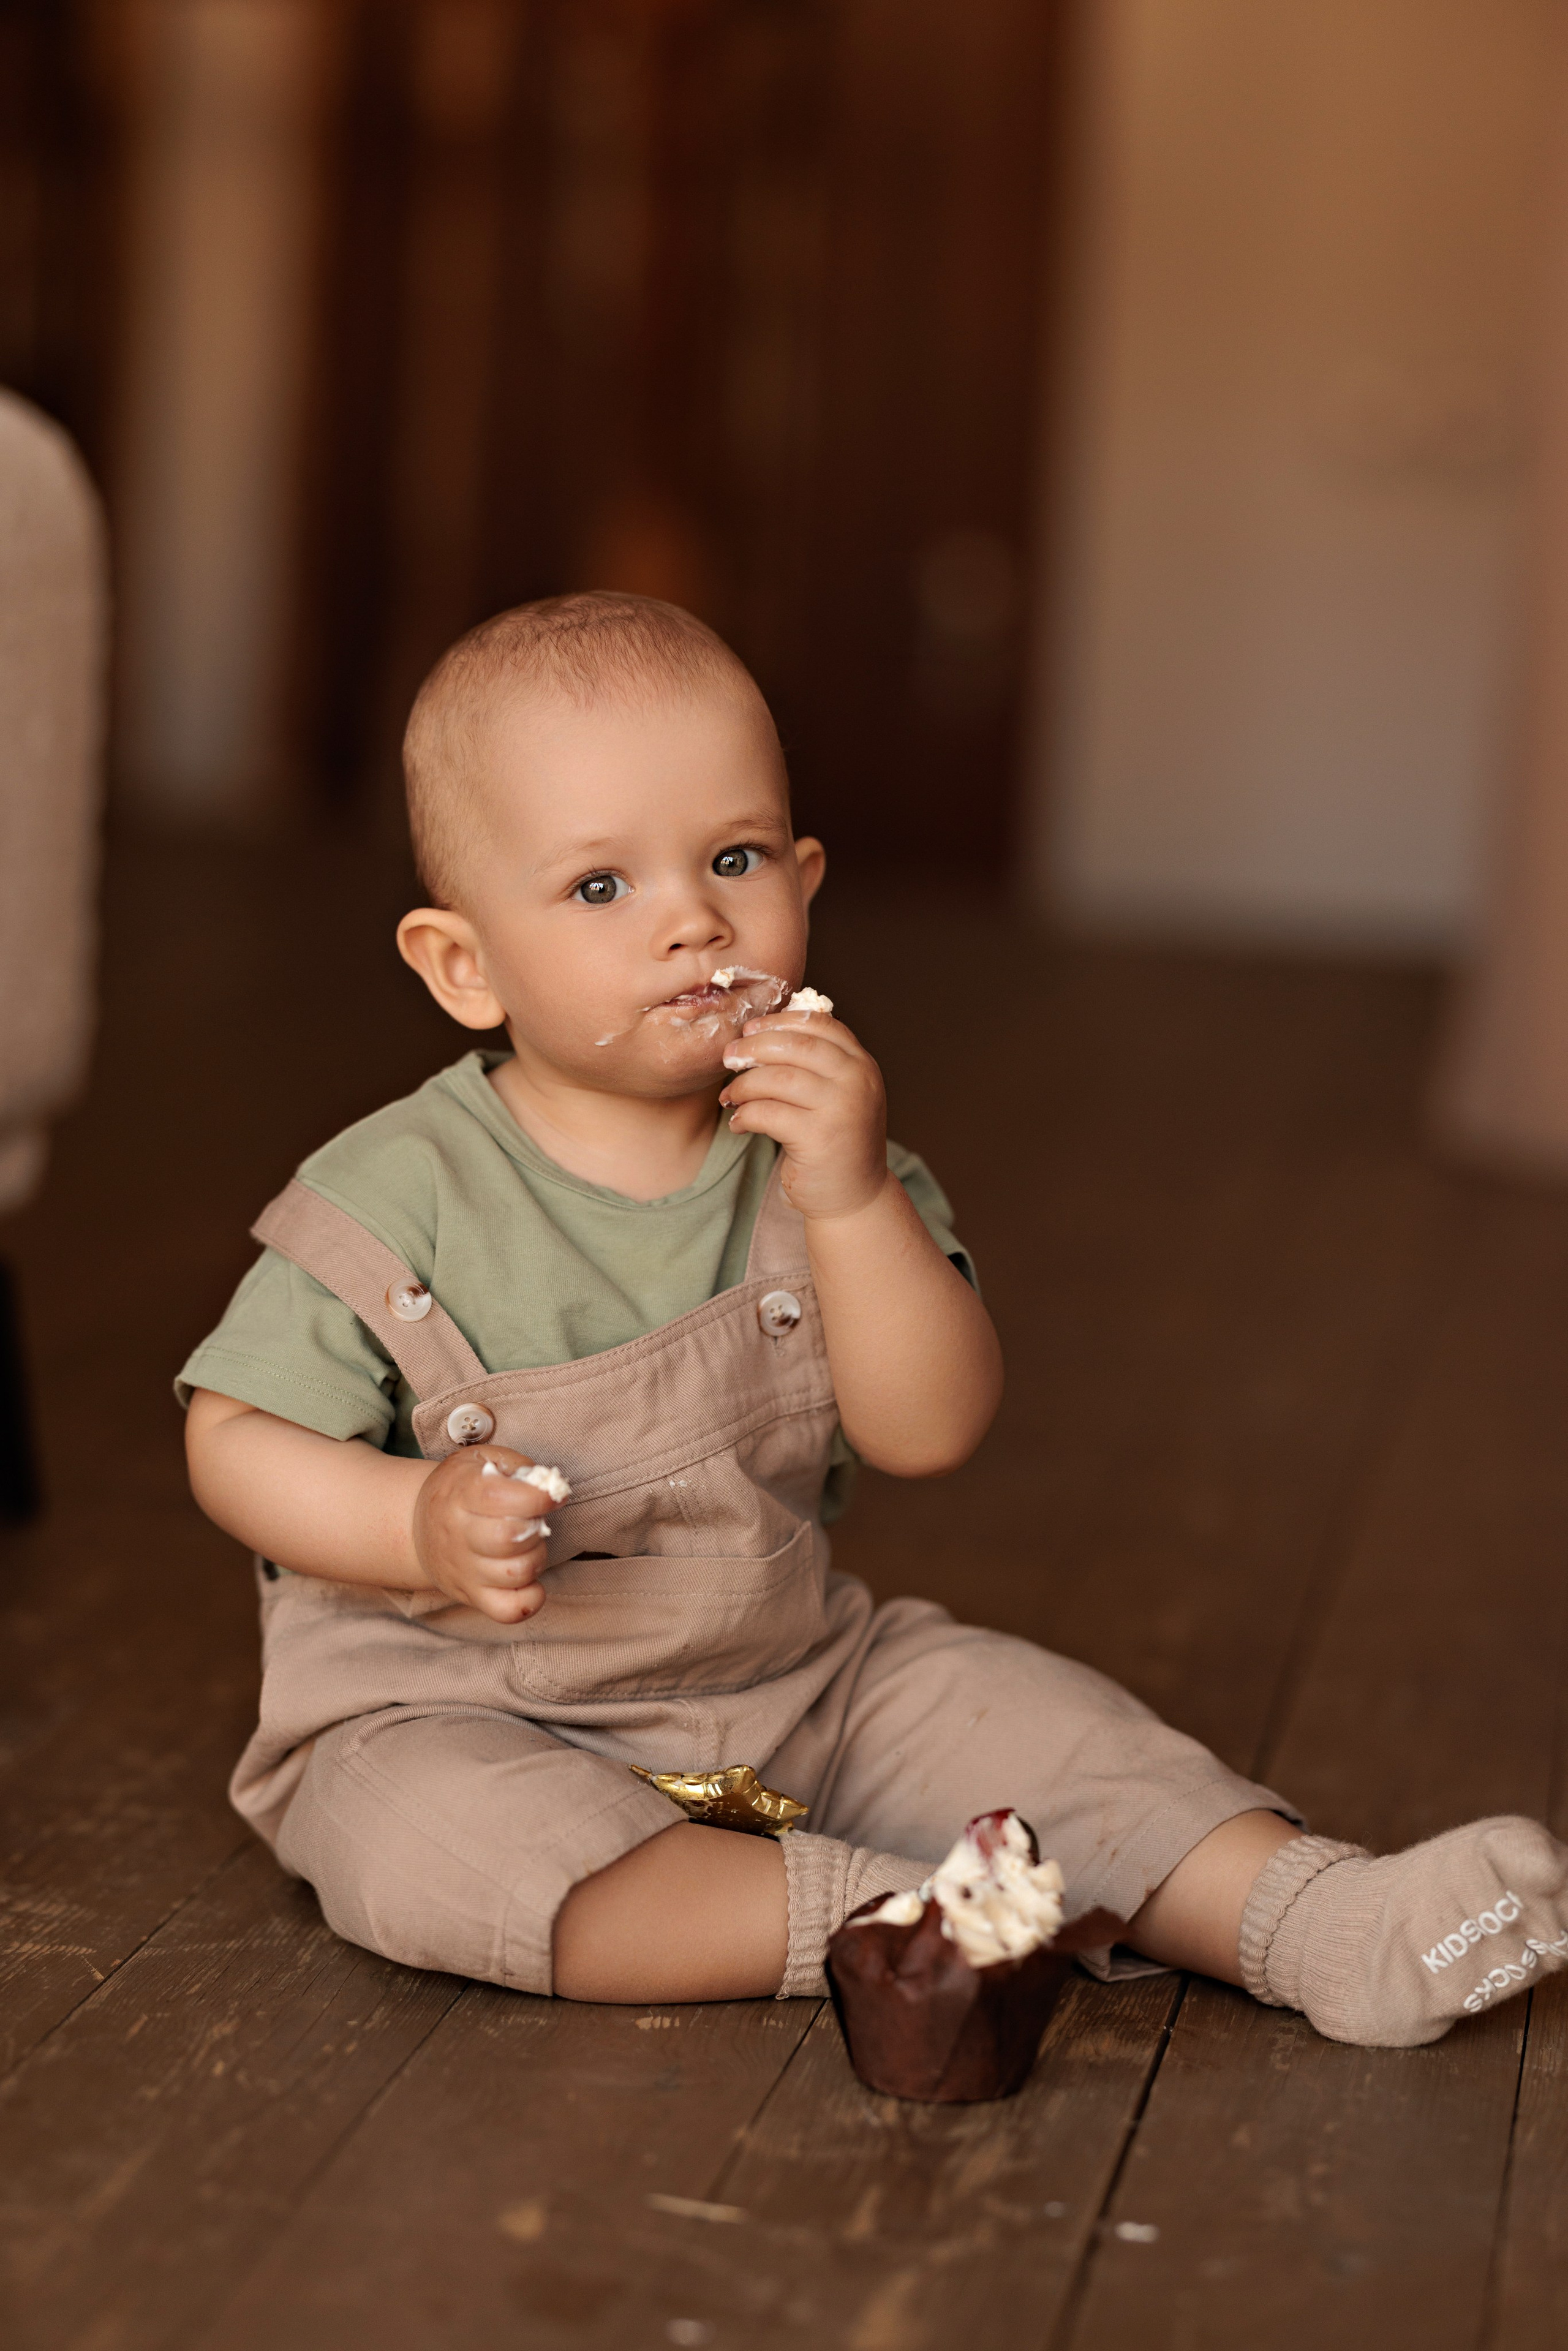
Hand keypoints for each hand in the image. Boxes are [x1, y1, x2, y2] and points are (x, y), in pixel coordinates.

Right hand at [412, 1443, 551, 1623]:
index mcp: (461, 1493)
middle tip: (534, 1521)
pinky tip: (529, 1579)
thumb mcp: (480, 1460)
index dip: (538, 1497)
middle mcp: (459, 1534)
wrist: (416, 1526)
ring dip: (536, 1557)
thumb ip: (515, 1466)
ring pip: (516, 1573)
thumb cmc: (460, 1488)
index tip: (551, 1497)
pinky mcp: (472, 1596)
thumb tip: (549, 1486)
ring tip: (528, 1545)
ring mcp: (465, 1570)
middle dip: (537, 1528)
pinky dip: (530, 1598)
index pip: (500, 1497)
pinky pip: (508, 1610)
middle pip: (509, 1538)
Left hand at [719, 1006, 886, 1220]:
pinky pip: (768, 1113)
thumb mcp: (838, 1096)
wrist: (854, 1198)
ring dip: (744, 1085)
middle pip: (796, 1045)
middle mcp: (858, 1082)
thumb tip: (761, 1034)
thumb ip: (816, 1065)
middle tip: (729, 1058)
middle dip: (754, 1048)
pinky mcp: (819, 1138)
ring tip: (730, 1097)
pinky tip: (738, 1123)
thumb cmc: (835, 1142)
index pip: (819, 1025)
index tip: (750, 1030)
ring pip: (777, 1078)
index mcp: (862, 1065)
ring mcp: (842, 1109)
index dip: (779, 1022)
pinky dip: (745, 1116)